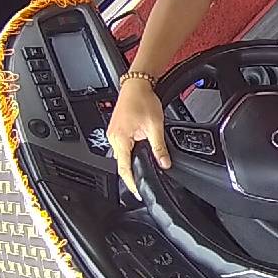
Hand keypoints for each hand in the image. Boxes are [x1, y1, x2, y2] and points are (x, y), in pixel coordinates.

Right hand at [106, 77, 169, 197]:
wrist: (136, 85)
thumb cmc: (143, 100)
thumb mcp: (155, 126)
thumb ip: (159, 147)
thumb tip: (164, 163)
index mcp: (120, 139)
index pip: (125, 169)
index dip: (132, 183)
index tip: (138, 192)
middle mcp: (113, 138)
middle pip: (122, 164)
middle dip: (132, 174)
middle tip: (143, 184)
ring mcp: (113, 134)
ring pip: (121, 156)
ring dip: (131, 163)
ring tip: (142, 170)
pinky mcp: (116, 131)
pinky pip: (122, 147)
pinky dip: (130, 153)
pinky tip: (138, 154)